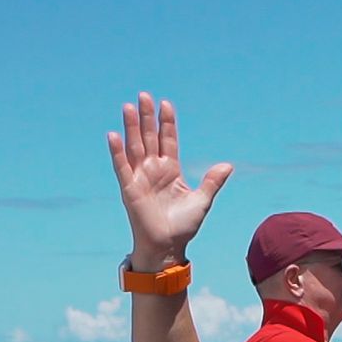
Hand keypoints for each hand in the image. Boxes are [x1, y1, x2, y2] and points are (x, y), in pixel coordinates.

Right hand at [107, 92, 232, 267]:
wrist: (169, 246)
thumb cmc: (183, 226)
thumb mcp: (202, 200)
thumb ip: (212, 181)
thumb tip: (228, 165)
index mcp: (171, 171)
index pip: (168, 141)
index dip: (167, 123)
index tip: (166, 104)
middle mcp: (153, 170)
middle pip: (149, 138)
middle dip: (147, 117)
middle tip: (144, 95)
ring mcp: (140, 177)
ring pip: (135, 146)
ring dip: (132, 127)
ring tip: (129, 106)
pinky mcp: (129, 188)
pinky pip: (121, 166)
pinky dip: (117, 151)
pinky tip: (114, 135)